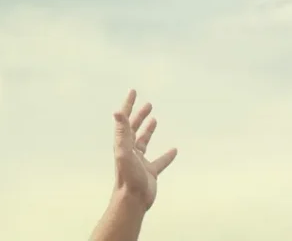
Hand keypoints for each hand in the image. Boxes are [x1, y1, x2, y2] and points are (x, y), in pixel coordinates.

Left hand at [110, 90, 177, 209]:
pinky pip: (160, 161)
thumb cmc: (128, 177)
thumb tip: (117, 112)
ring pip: (144, 142)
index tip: (133, 92)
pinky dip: (166, 155)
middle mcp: (130, 150)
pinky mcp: (150, 172)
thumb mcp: (124, 151)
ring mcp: (140, 161)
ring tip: (154, 119)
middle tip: (148, 104)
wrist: (132, 200)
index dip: (128, 105)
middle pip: (134, 128)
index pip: (125, 120)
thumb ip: (121, 132)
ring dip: (148, 130)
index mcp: (123, 143)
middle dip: (139, 115)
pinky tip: (174, 150)